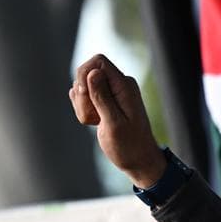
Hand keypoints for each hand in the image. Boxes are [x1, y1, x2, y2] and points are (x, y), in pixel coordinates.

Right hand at [70, 54, 165, 187]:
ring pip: (82, 87)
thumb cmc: (129, 146)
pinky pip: (83, 97)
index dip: (84, 74)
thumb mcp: (113, 123)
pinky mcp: (104, 101)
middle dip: (82, 95)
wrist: (138, 160)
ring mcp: (111, 92)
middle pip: (85, 73)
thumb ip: (102, 97)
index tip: (85, 95)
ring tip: (97, 122)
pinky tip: (95, 122)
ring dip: (82, 106)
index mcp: (125, 86)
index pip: (98, 61)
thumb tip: (92, 72)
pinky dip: (84, 110)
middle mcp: (119, 85)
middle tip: (94, 116)